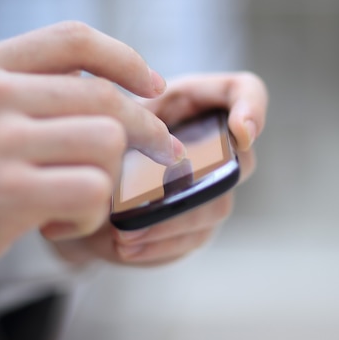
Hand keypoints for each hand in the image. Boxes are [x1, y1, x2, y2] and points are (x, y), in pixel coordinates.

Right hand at [0, 22, 185, 329]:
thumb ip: (18, 96)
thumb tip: (97, 98)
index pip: (75, 38)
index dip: (126, 59)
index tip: (153, 86)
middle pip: (105, 96)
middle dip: (147, 130)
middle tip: (159, 156)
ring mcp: (0, 142)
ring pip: (107, 143)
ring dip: (108, 182)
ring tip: (74, 204)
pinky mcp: (8, 194)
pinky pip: (92, 192)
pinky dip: (90, 217)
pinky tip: (58, 227)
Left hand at [48, 72, 267, 266]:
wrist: (86, 179)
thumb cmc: (103, 137)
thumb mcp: (107, 119)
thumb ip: (125, 129)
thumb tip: (136, 164)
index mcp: (195, 102)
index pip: (246, 91)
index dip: (253, 108)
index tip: (241, 133)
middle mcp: (214, 144)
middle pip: (239, 163)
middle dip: (197, 186)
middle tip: (153, 202)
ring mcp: (210, 187)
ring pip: (215, 208)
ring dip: (170, 224)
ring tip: (123, 234)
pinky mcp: (197, 224)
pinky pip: (192, 238)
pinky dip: (159, 245)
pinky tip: (127, 248)